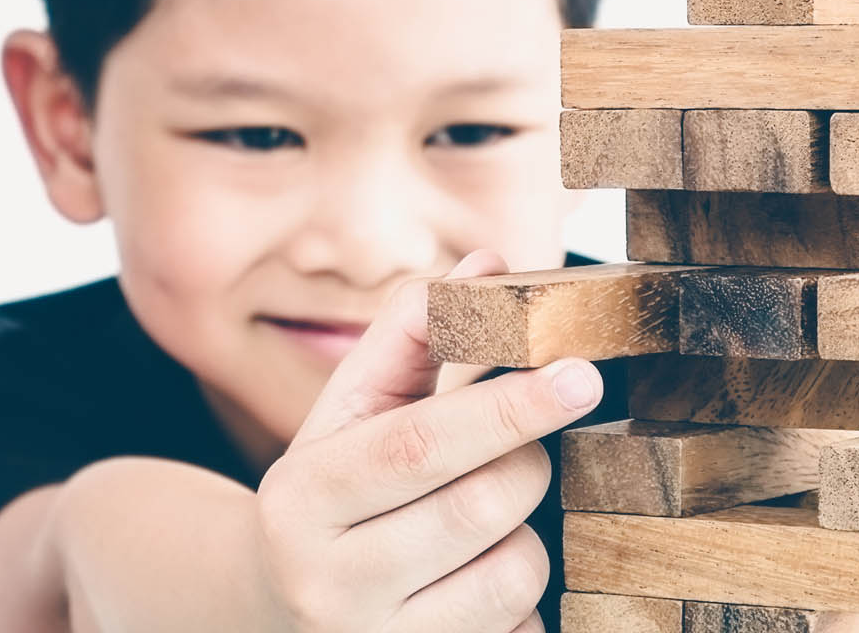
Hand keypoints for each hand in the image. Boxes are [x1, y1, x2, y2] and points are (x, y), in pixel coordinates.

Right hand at [251, 250, 603, 631]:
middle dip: (527, 463)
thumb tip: (489, 262)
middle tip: (522, 448)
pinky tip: (468, 586)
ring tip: (479, 526)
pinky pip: (521, 630)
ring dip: (525, 536)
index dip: (507, 407)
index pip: (420, 444)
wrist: (278, 602)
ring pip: (515, 573)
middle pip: (483, 506)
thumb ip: (412, 337)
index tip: (581, 374)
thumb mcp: (350, 414)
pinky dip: (517, 600)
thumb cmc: (335, 488)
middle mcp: (327, 581)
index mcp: (303, 495)